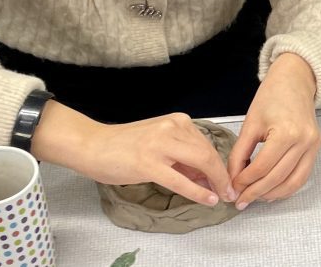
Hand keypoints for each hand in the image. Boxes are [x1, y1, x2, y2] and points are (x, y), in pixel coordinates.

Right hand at [34, 103, 235, 206]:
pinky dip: (198, 191)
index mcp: (177, 121)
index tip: (227, 180)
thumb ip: (182, 156)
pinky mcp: (149, 163)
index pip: (207, 144)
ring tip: (221, 196)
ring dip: (214, 182)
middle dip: (222, 175)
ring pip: (200, 163)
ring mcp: (160, 144)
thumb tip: (207, 175)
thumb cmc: (123, 146)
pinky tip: (208, 199)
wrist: (92, 145)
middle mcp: (172, 127)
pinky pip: (181, 180)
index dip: (220, 165)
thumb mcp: (159, 143)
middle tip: (229, 191)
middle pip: (208, 152)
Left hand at [228, 53, 320, 209]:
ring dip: (272, 195)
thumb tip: (232, 180)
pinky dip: (286, 188)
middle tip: (240, 201)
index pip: (262, 168)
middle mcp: (304, 141)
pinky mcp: (316, 149)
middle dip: (255, 193)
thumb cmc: (272, 97)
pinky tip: (271, 191)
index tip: (232, 188)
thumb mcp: (250, 123)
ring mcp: (313, 146)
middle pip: (277, 179)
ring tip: (254, 198)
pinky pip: (302, 177)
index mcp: (286, 133)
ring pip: (292, 184)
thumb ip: (240, 153)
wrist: (295, 81)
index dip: (244, 182)